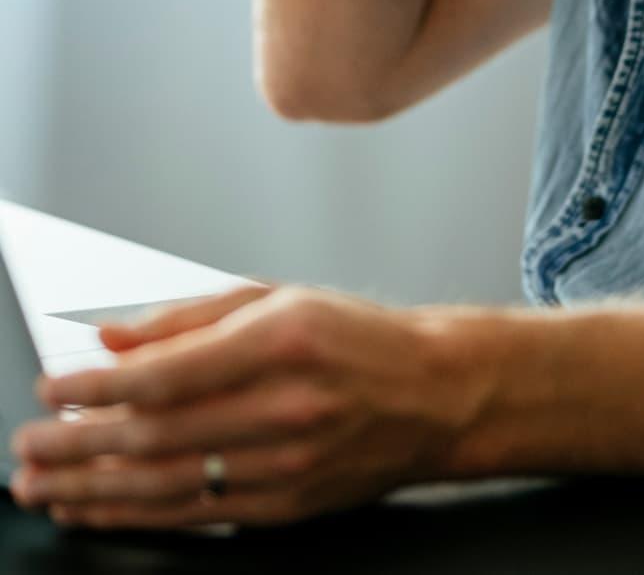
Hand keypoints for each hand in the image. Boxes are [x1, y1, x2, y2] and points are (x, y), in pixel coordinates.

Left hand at [8, 283, 480, 530]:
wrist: (434, 394)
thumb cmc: (357, 337)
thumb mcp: (280, 297)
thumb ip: (190, 317)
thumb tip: (114, 338)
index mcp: (281, 339)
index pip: (167, 373)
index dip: (97, 388)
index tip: (51, 388)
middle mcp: (284, 405)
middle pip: (157, 436)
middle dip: (78, 446)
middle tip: (29, 447)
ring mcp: (286, 465)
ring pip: (167, 485)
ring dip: (93, 490)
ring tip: (44, 486)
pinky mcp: (285, 506)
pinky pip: (196, 515)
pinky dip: (137, 514)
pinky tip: (98, 510)